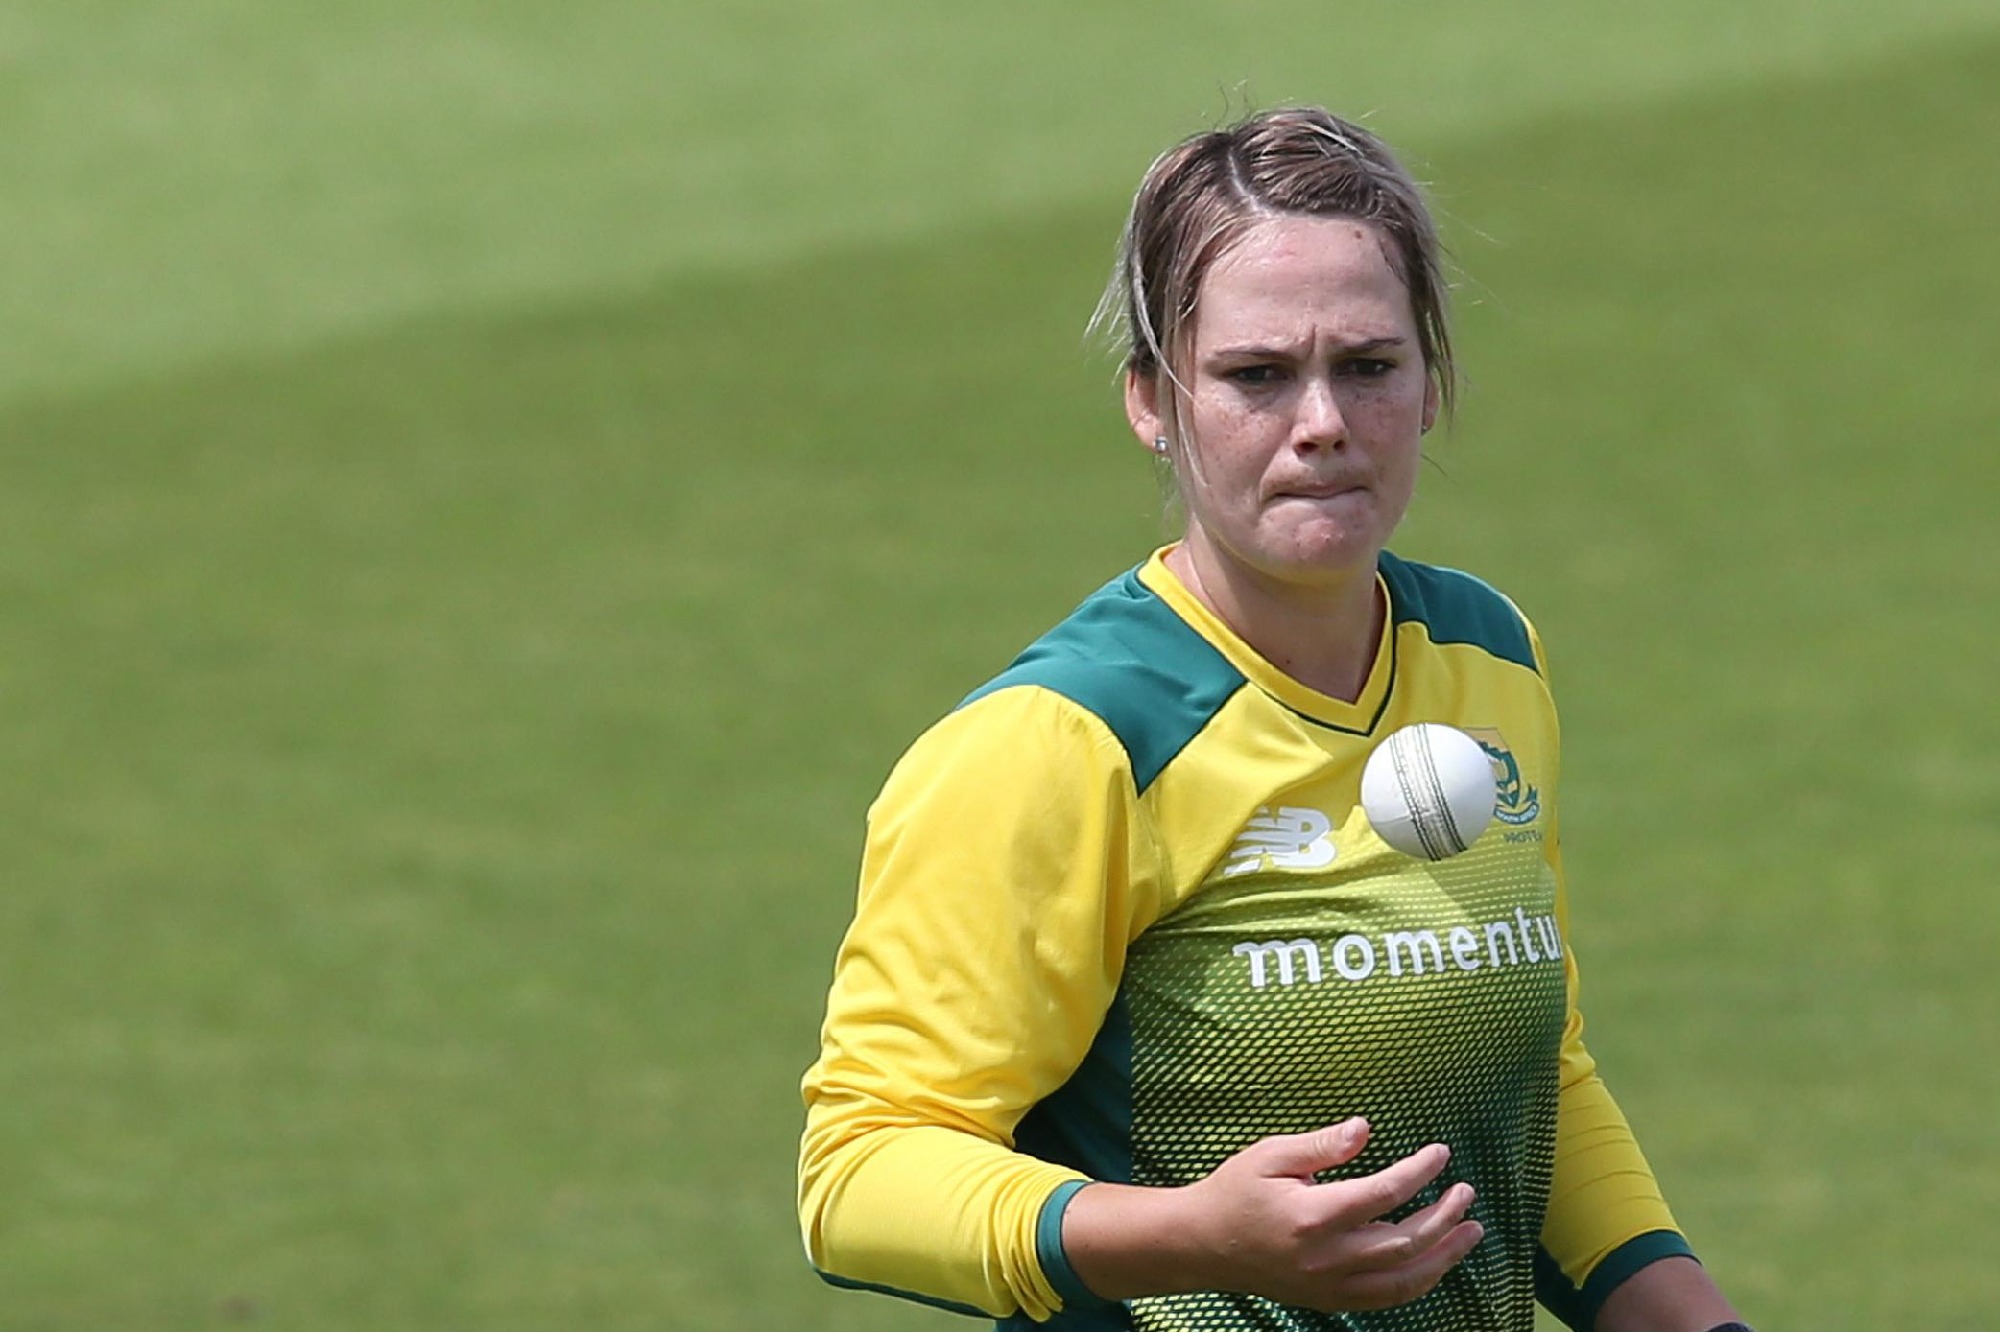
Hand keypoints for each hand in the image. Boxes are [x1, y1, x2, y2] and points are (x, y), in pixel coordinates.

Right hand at [1063, 1117, 1483, 1312]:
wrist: (1203, 1244)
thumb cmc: (1235, 1191)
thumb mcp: (1270, 1154)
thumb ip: (1320, 1144)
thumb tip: (1365, 1128)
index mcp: (1313, 1215)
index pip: (1383, 1194)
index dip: (1418, 1173)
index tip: (1440, 1153)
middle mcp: (1327, 1257)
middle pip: (1403, 1241)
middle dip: (1444, 1216)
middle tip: (1466, 1191)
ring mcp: (1330, 1285)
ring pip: (1403, 1279)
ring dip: (1444, 1256)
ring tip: (1472, 1232)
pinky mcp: (1329, 1300)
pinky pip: (1385, 1299)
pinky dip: (1417, 1283)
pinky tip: (1436, 1263)